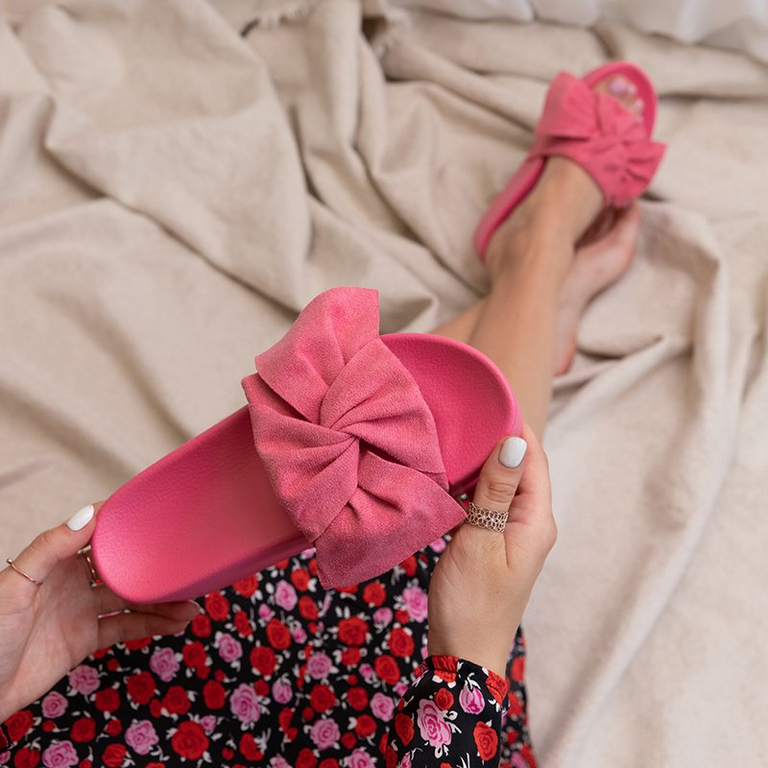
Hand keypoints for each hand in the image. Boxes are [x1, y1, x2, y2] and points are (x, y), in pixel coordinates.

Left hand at [0, 502, 199, 721]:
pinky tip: (176, 623)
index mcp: (55, 560)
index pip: (97, 532)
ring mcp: (81, 610)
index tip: (155, 510)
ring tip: (192, 601)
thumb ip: (50, 548)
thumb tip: (89, 514)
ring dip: (161, 600)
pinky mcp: (85, 639)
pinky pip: (126, 628)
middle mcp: (72, 581)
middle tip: (185, 562)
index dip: (124, 521)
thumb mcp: (15, 585)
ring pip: (131, 598)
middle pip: (123, 567)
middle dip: (154, 565)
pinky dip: (153, 625)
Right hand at [427, 424, 556, 676]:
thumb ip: (496, 492)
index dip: (514, 426)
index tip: (487, 399)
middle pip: (521, 468)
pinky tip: (449, 475)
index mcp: (536, 520)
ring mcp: (514, 533)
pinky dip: (472, 484)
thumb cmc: (472, 601)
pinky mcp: (495, 541)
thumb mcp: (481, 541)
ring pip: (503, 484)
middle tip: (464, 414)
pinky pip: (489, 502)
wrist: (465, 655)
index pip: (533, 459)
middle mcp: (532, 522)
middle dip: (497, 439)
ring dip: (482, 462)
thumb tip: (514, 441)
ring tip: (453, 437)